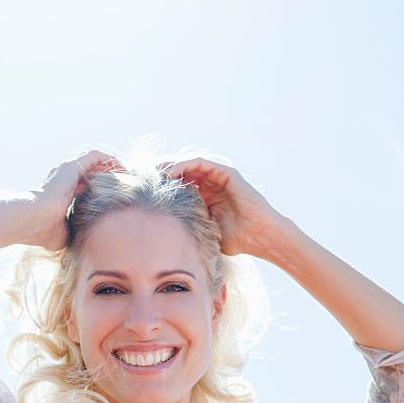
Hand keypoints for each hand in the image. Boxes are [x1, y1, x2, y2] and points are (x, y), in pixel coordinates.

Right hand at [31, 150, 124, 250]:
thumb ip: (76, 234)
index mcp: (62, 195)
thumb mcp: (65, 234)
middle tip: (126, 186)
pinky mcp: (72, 166)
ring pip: (95, 164)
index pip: (85, 189)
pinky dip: (109, 160)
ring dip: (111, 167)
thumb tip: (87, 243)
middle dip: (109, 178)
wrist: (33, 219)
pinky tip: (123, 167)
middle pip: (91, 174)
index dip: (101, 192)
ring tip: (128, 175)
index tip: (116, 199)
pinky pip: (95, 156)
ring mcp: (67, 171)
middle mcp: (64, 180)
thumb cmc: (44, 231)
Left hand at [156, 157, 280, 256]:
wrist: (260, 236)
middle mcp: (212, 184)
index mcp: (207, 196)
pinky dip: (184, 165)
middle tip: (143, 176)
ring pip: (189, 165)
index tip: (145, 190)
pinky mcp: (226, 172)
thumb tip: (166, 237)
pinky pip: (200, 163)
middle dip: (163, 173)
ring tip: (154, 172)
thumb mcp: (206, 232)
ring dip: (170, 166)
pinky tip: (170, 173)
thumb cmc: (237, 240)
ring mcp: (219, 177)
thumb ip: (191, 227)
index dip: (163, 186)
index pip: (180, 185)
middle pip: (182, 172)